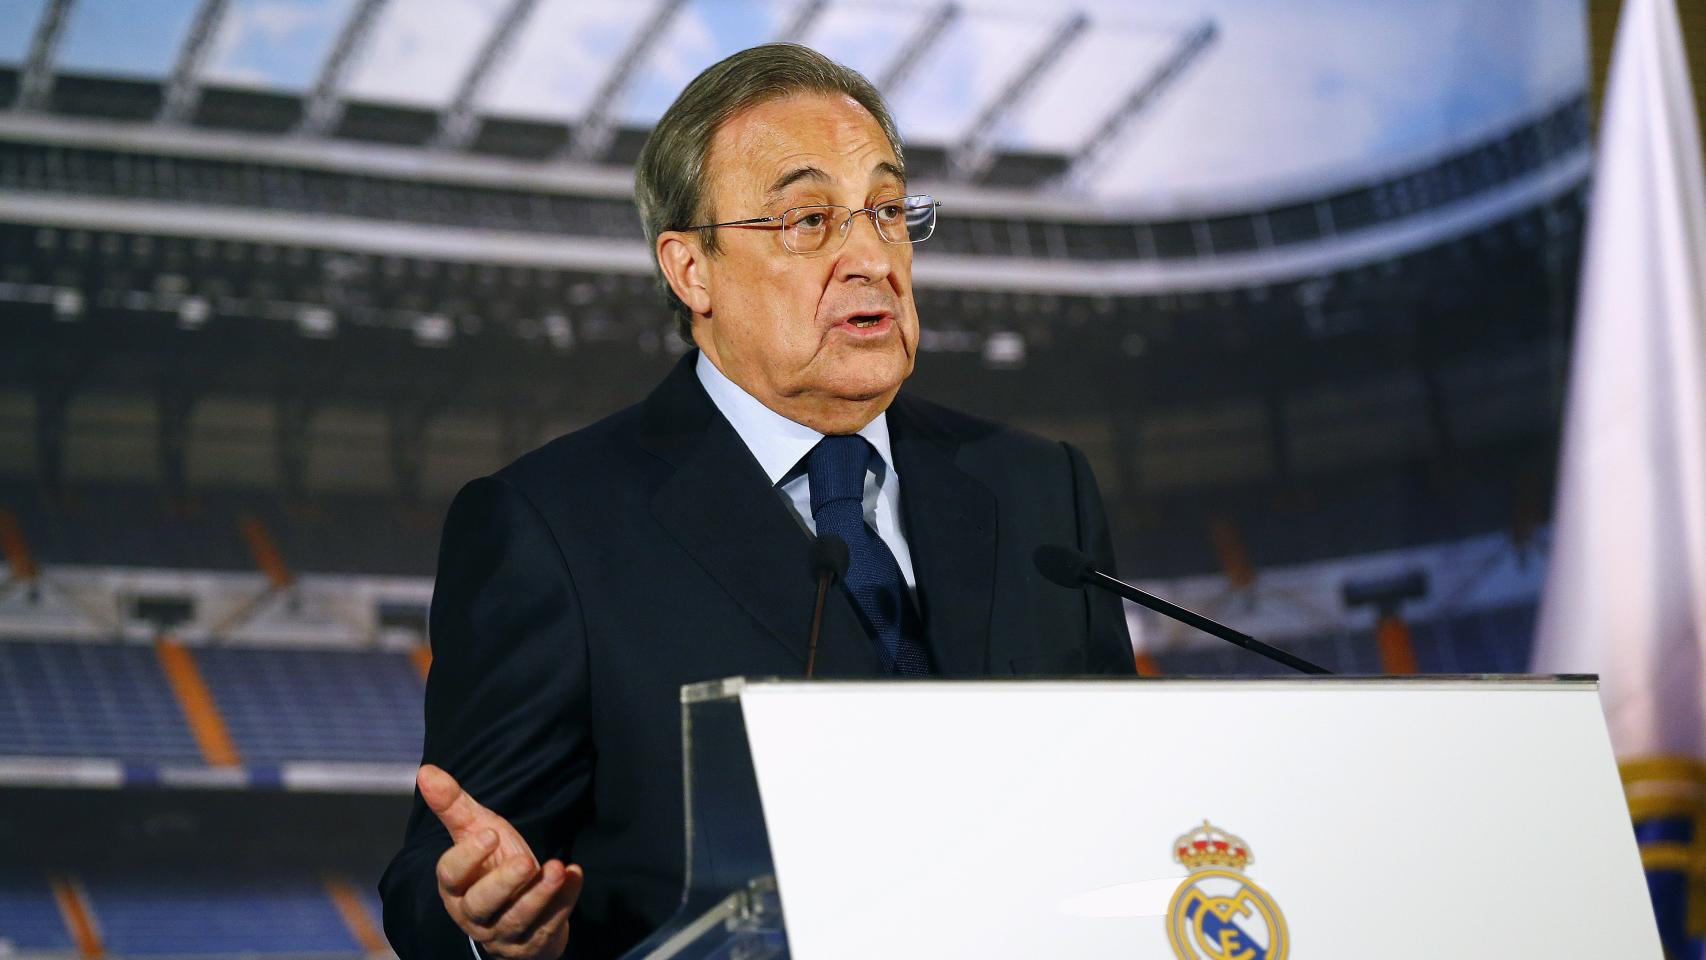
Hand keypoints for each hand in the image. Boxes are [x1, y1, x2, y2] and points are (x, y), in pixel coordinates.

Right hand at [419, 764, 584, 959]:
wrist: (520, 907)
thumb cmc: (491, 864)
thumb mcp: (476, 832)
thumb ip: (454, 805)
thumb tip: (425, 770)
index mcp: (455, 887)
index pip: (451, 876)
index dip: (467, 857)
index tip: (491, 833)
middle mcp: (475, 915)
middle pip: (481, 904)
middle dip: (503, 883)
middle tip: (525, 860)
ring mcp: (504, 933)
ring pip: (518, 920)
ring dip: (540, 895)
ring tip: (557, 868)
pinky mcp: (533, 944)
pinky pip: (549, 926)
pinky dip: (565, 901)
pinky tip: (574, 875)